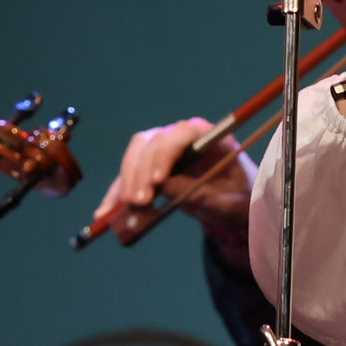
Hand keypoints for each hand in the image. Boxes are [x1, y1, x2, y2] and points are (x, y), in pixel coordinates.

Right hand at [94, 117, 252, 263]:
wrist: (236, 205)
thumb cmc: (240, 200)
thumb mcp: (229, 203)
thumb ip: (203, 194)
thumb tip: (164, 187)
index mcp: (209, 137)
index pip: (182, 133)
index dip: (166, 153)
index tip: (158, 182)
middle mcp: (183, 137)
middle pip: (152, 142)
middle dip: (141, 171)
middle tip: (139, 201)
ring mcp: (164, 150)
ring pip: (135, 154)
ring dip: (127, 179)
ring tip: (126, 206)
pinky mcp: (151, 167)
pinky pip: (129, 175)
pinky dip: (117, 193)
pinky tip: (104, 212)